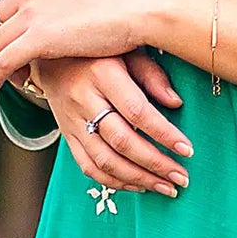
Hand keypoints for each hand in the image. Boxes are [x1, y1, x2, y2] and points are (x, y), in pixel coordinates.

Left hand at [0, 0, 164, 93]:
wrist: (137, 7)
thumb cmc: (118, 2)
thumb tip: (46, 16)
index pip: (1, 2)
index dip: (2, 26)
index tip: (11, 42)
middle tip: (10, 63)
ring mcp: (29, 11)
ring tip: (13, 78)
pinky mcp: (36, 37)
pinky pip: (2, 62)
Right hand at [34, 51, 191, 197]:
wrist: (49, 53)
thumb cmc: (98, 50)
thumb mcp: (127, 50)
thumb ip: (151, 74)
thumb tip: (176, 103)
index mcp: (102, 74)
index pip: (136, 110)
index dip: (163, 133)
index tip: (187, 149)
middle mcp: (83, 100)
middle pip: (121, 141)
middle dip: (155, 164)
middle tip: (181, 177)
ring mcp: (72, 121)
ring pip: (104, 160)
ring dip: (138, 179)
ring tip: (166, 187)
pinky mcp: (66, 135)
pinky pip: (88, 167)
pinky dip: (115, 181)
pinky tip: (138, 185)